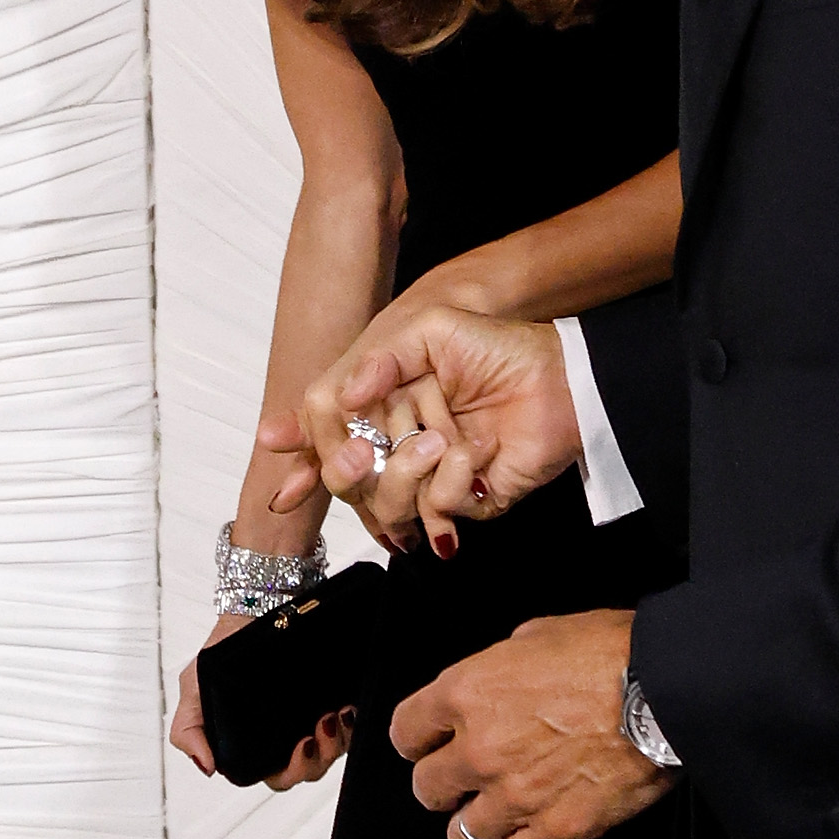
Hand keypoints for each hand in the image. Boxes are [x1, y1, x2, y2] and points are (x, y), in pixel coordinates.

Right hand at [169, 611, 351, 790]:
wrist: (254, 608)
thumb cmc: (225, 649)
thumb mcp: (195, 686)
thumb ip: (189, 729)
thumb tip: (208, 767)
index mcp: (256, 745)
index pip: (279, 776)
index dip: (292, 770)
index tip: (301, 743)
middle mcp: (286, 736)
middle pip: (310, 769)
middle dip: (319, 758)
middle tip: (318, 729)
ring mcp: (312, 719)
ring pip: (333, 752)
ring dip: (338, 740)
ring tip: (334, 714)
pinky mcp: (334, 700)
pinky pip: (352, 727)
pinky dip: (354, 724)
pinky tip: (347, 708)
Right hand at [260, 306, 588, 552]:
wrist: (562, 379)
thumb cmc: (497, 349)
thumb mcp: (432, 330)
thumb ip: (380, 357)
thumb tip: (344, 394)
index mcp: (382, 407)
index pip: (327, 434)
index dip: (304, 446)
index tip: (276, 443)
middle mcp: (399, 446)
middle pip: (345, 478)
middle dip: (347, 469)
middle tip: (366, 454)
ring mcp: (429, 478)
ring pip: (385, 503)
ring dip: (408, 471)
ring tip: (442, 438)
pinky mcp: (464, 502)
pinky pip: (437, 508)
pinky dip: (453, 480)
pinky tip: (476, 453)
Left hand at [393, 609, 674, 838]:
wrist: (664, 688)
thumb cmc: (611, 652)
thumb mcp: (539, 633)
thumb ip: (502, 665)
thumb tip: (501, 679)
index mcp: (467, 692)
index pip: (406, 730)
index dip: (416, 738)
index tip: (425, 743)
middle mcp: (479, 749)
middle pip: (427, 788)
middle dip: (442, 782)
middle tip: (460, 779)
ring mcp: (515, 795)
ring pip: (462, 835)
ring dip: (473, 824)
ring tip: (491, 814)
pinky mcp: (555, 829)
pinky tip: (526, 837)